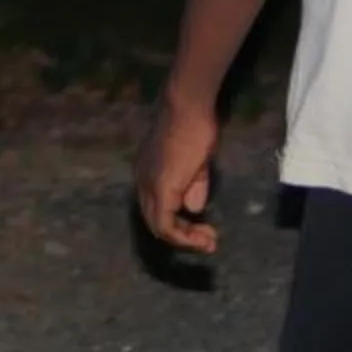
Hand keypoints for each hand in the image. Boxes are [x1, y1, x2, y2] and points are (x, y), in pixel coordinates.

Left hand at [136, 88, 221, 255]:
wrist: (188, 109)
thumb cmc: (195, 129)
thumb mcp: (196, 164)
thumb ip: (193, 187)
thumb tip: (193, 209)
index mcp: (147, 173)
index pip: (156, 207)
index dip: (179, 223)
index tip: (205, 228)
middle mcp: (142, 181)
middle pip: (155, 221)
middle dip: (183, 236)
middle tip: (209, 241)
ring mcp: (148, 185)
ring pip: (158, 227)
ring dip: (185, 239)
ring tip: (209, 242)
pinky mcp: (160, 189)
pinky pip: (165, 225)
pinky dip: (184, 237)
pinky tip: (203, 237)